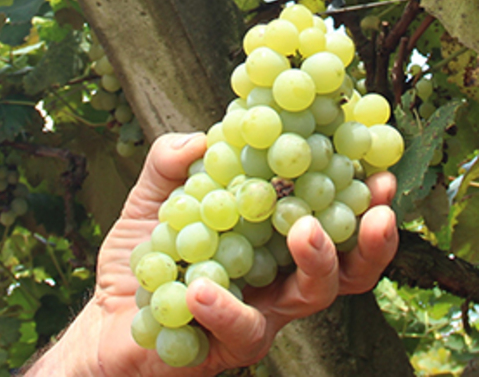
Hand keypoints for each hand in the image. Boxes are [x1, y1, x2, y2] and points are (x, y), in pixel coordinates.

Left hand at [26, 132, 397, 375]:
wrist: (106, 319)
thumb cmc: (143, 259)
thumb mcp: (151, 201)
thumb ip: (170, 165)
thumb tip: (199, 138)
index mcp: (270, 243)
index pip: (327, 220)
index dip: (358, 197)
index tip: (379, 167)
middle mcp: (277, 283)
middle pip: (344, 270)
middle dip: (369, 240)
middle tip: (377, 209)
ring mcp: (259, 318)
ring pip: (309, 299)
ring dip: (316, 262)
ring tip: (305, 230)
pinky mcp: (227, 347)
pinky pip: (239, 330)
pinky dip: (224, 307)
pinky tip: (202, 289)